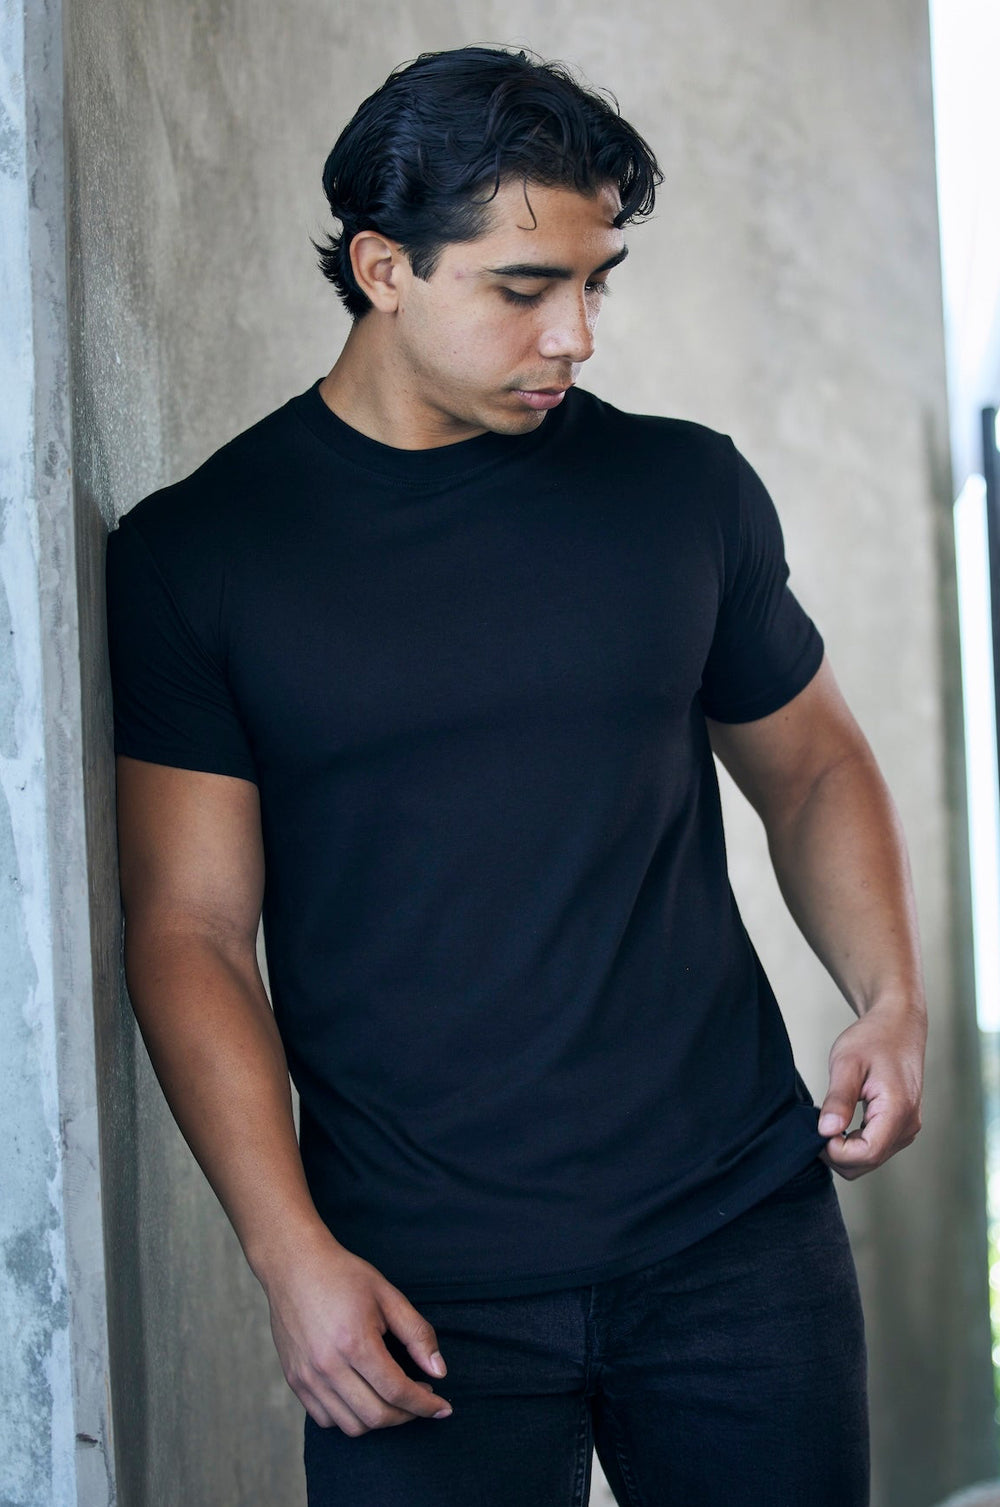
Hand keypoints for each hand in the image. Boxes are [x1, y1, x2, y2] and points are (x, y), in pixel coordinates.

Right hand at [262, 1226, 451, 1434]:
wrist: (295, 1265)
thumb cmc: (343, 1276)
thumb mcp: (388, 1296)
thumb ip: (417, 1334)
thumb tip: (439, 1372)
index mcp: (355, 1342)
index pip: (397, 1391)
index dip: (425, 1405)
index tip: (443, 1408)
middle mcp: (328, 1366)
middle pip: (376, 1415)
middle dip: (406, 1416)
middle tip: (420, 1400)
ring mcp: (308, 1377)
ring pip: (351, 1426)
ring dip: (379, 1420)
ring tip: (393, 1399)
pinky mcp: (294, 1381)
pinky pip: (326, 1419)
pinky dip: (350, 1418)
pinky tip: (363, 1397)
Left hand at [817, 1000, 925, 1179]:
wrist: (897, 1026)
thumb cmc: (873, 1038)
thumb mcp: (846, 1063)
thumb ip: (838, 1099)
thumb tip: (826, 1132)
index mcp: (897, 1110)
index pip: (866, 1153)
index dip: (835, 1151)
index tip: (817, 1130)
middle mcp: (907, 1126)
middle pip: (867, 1163)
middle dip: (836, 1153)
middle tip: (815, 1125)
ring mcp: (906, 1129)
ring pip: (870, 1160)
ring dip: (844, 1149)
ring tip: (828, 1120)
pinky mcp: (900, 1127)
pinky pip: (874, 1148)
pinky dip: (853, 1143)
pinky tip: (839, 1122)